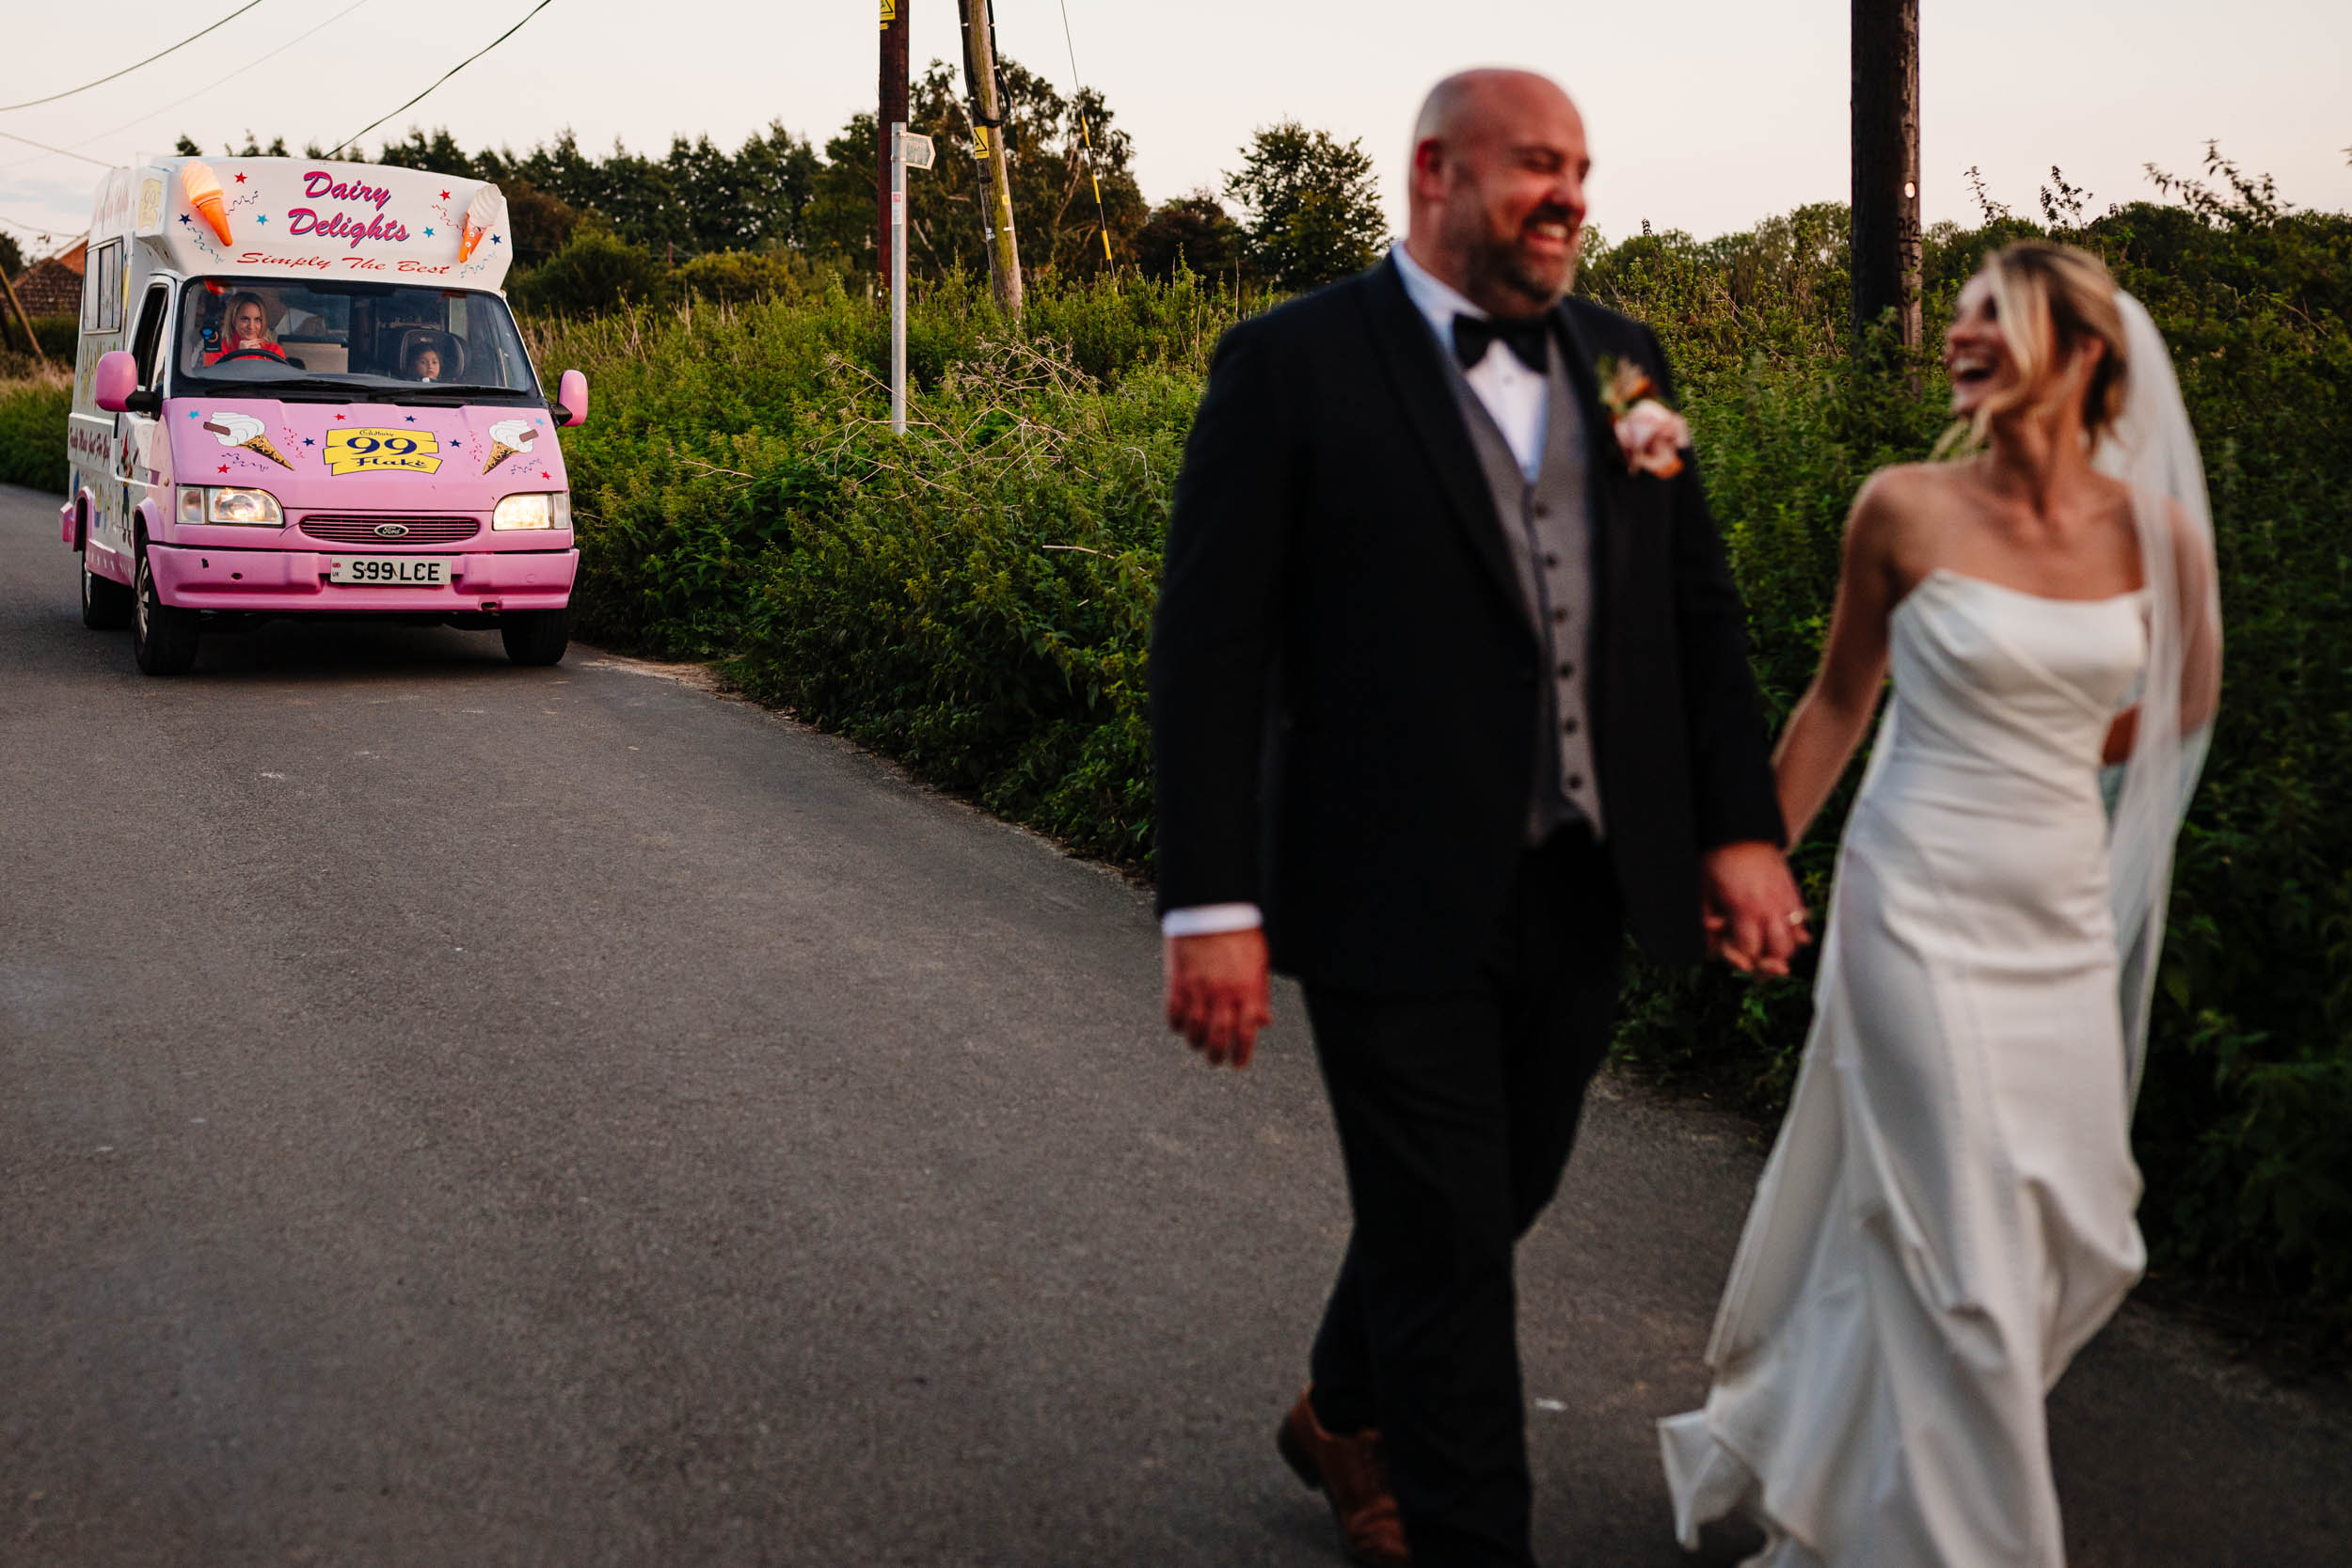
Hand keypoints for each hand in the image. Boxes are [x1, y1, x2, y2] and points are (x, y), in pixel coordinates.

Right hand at [1164, 928, 1271, 1068]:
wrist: (1211, 908)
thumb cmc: (1238, 933)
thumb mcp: (1259, 963)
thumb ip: (1260, 995)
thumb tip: (1265, 1022)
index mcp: (1248, 991)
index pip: (1246, 1034)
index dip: (1241, 1054)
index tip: (1237, 1064)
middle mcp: (1224, 994)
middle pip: (1219, 1037)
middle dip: (1216, 1054)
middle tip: (1215, 1060)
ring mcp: (1200, 989)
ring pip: (1195, 1029)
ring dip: (1196, 1042)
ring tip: (1197, 1044)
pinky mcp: (1178, 982)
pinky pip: (1174, 1013)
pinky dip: (1177, 1025)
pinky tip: (1180, 1026)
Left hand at [1700, 841, 1809, 977]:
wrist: (1740, 832)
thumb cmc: (1717, 862)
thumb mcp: (1703, 893)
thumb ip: (1708, 924)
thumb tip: (1713, 948)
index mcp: (1745, 910)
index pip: (1750, 952)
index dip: (1741, 960)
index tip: (1734, 955)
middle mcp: (1770, 909)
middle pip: (1779, 953)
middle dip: (1767, 965)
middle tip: (1757, 968)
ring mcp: (1785, 902)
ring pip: (1795, 942)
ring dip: (1783, 953)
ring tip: (1771, 954)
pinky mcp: (1794, 894)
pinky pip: (1803, 923)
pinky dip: (1798, 935)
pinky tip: (1789, 938)